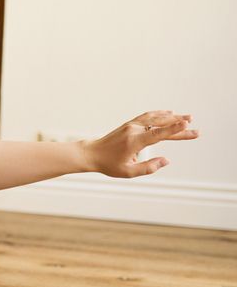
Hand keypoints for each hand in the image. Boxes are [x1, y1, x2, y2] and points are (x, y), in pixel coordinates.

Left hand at [84, 110, 198, 177]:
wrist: (91, 153)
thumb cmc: (108, 164)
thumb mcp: (128, 172)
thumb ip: (149, 167)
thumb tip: (166, 160)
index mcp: (134, 142)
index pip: (157, 134)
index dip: (173, 129)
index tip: (187, 125)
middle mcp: (133, 130)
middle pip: (160, 125)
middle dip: (178, 126)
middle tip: (195, 127)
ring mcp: (131, 125)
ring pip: (155, 118)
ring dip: (171, 118)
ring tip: (187, 118)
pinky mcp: (129, 124)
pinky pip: (147, 116)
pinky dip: (159, 114)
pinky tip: (169, 113)